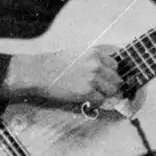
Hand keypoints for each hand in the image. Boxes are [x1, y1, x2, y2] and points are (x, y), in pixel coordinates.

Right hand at [5, 46, 121, 106]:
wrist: (39, 71)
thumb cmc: (55, 63)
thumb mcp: (78, 53)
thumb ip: (93, 59)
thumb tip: (106, 69)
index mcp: (95, 53)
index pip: (115, 65)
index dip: (111, 73)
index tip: (107, 78)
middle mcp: (96, 65)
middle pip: (116, 79)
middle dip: (110, 85)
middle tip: (101, 89)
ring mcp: (93, 78)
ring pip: (111, 91)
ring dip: (104, 94)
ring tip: (93, 94)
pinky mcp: (87, 92)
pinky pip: (101, 101)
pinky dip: (96, 102)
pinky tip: (87, 99)